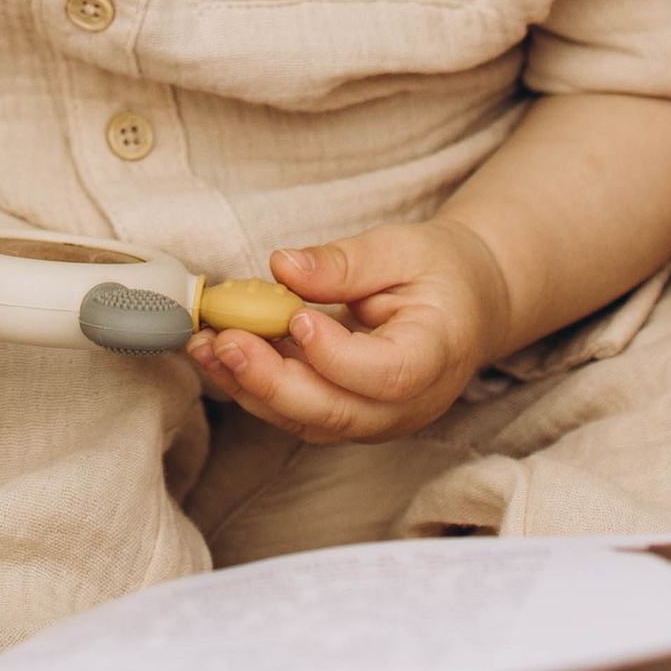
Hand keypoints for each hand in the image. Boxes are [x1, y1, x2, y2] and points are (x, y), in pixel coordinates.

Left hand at [186, 220, 512, 441]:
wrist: (465, 304)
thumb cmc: (438, 272)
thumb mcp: (401, 248)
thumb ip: (346, 262)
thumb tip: (284, 267)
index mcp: (437, 354)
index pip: (388, 376)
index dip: (337, 357)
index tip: (296, 318)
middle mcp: (410, 403)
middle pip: (339, 413)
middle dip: (273, 381)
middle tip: (224, 340)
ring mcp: (378, 419)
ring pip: (310, 421)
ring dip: (251, 388)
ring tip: (204, 346)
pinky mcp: (347, 416)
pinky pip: (298, 413)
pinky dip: (255, 387)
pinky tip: (218, 355)